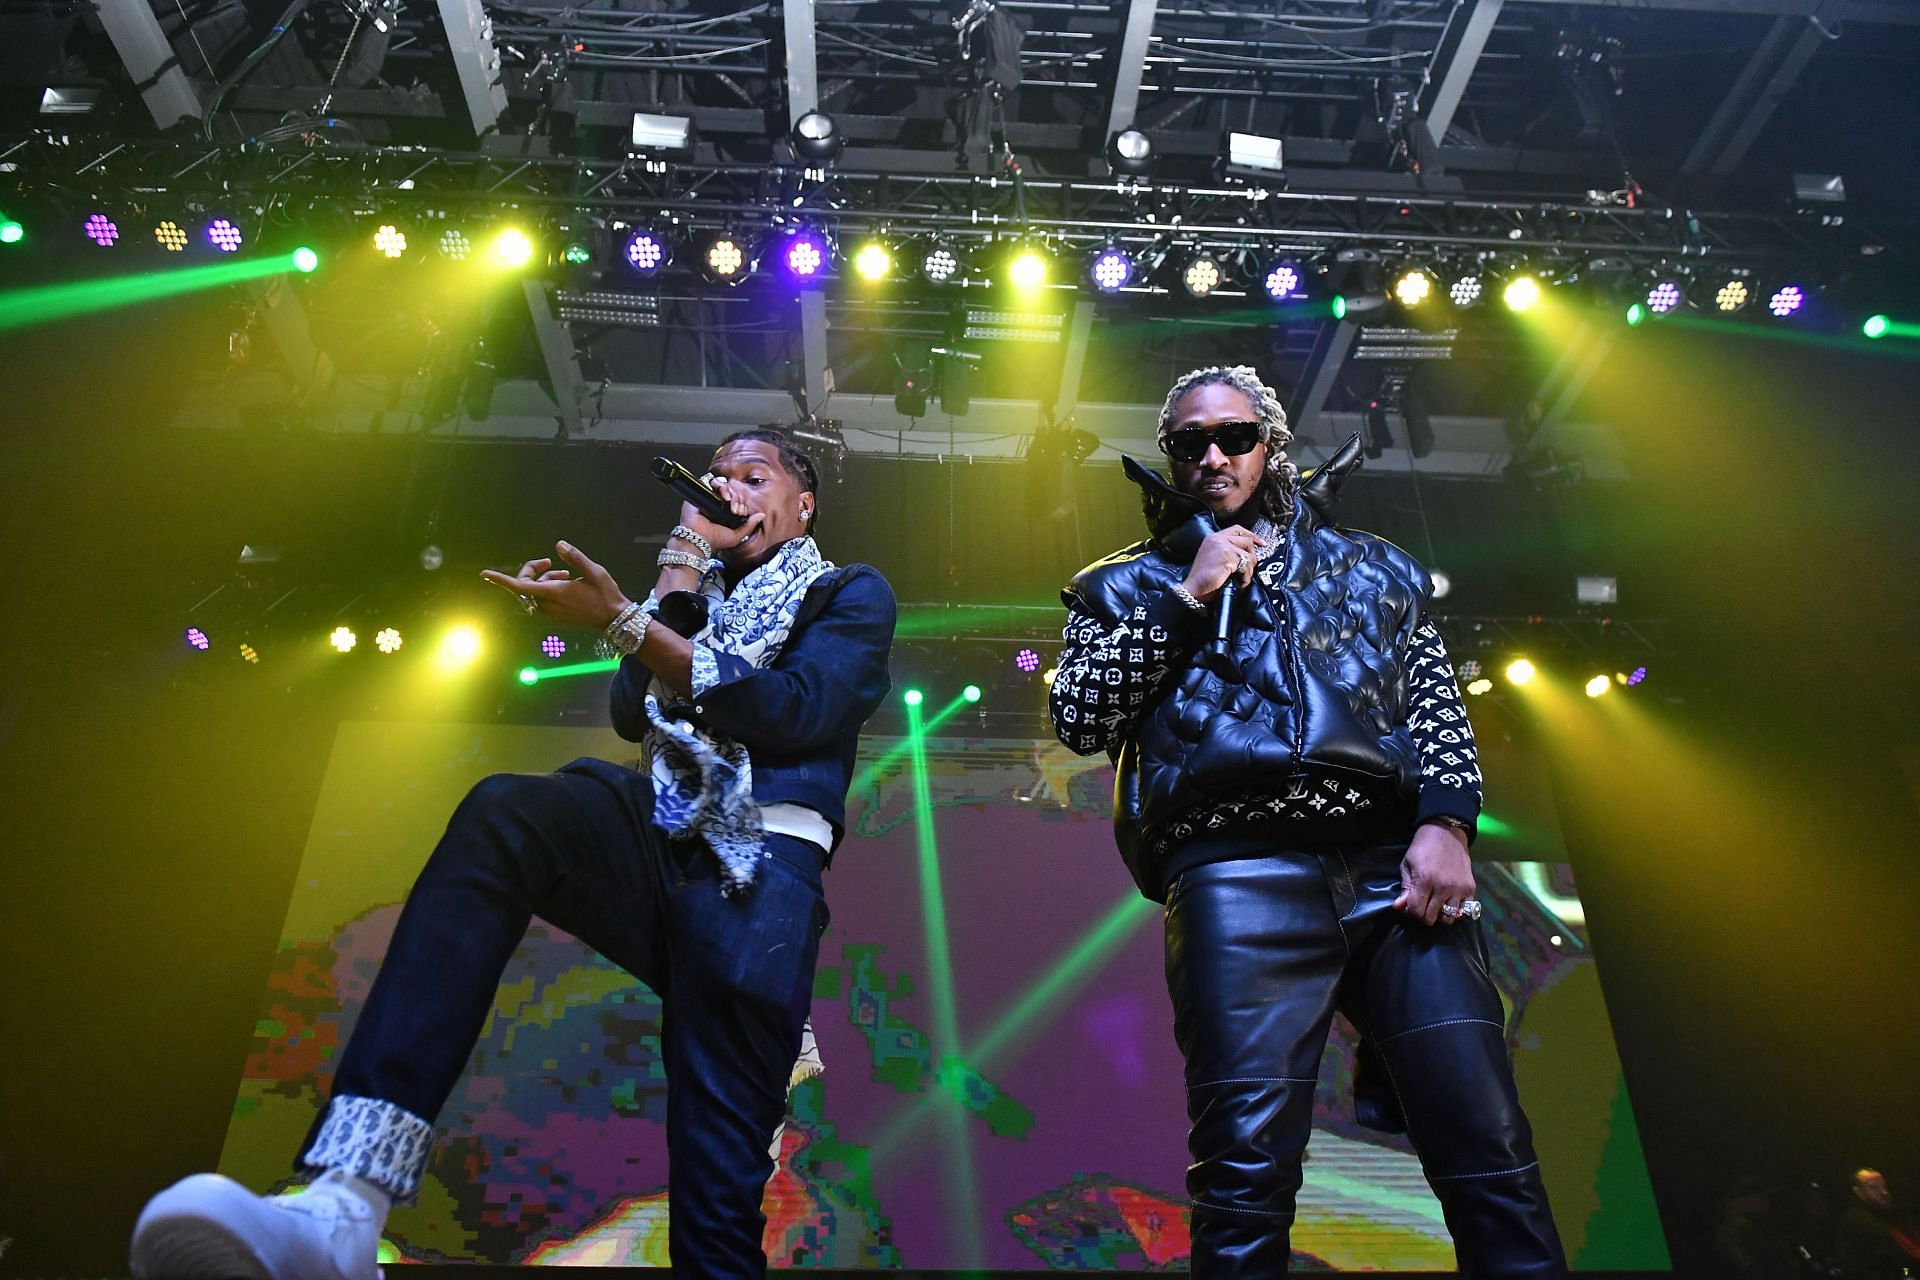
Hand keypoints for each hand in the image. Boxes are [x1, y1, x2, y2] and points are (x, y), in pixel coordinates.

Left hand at [480, 541, 629, 629]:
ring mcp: (552, 615)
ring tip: (564, 573)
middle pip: (526, 587)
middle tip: (547, 561)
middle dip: (532, 571)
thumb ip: (574, 557)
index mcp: (555, 593)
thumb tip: (558, 545)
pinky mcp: (557, 619)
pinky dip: (548, 590)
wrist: (615, 619)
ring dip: (544, 581)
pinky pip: (543, 602)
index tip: (485, 574)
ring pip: (535, 594)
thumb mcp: (594, 571)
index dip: (501, 580)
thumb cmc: (606, 594)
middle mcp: (549, 606)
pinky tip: (566, 584)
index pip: (520, 587)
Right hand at [679, 473, 765, 553]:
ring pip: (726, 486)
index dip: (743, 504)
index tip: (741, 513)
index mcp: (727, 512)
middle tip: (736, 511)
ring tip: (730, 503)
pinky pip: (714, 482)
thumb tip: (761, 515)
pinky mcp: (702, 492)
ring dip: (731, 493)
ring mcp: (711, 497)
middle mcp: (719, 504)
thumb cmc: (714, 539)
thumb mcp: (737, 536)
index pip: (739, 500)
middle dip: (738, 500)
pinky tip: (724, 497)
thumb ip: (749, 526)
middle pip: (734, 492)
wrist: (698, 538)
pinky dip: (722, 487)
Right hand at [1181, 526, 1271, 602]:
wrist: (1194, 589)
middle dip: (1253, 556)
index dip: (1251, 535)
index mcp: (1213, 537)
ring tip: (1242, 579)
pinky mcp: (1228, 559)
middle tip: (1250, 568)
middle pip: (1247, 541)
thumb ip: (1226, 550)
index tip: (1261, 544)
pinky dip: (1246, 578)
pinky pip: (1246, 567)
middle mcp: (1218, 539)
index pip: (1237, 529)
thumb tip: (1246, 553)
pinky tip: (1240, 584)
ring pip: (1249, 555)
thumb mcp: (1212, 557)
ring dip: (1249, 570)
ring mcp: (1223, 548)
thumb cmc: (1202, 578)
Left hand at [1393, 822, 1475, 925]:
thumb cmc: (1422, 847)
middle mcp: (1443, 887)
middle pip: (1431, 918)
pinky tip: (1449, 902)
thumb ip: (1405, 888)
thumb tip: (1399, 907)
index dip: (1409, 912)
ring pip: (1448, 919)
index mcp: (1425, 880)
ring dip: (1440, 915)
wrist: (1446, 833)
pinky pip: (1464, 911)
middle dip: (1423, 916)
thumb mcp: (1407, 864)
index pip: (1416, 911)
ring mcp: (1459, 889)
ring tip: (1436, 905)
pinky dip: (1456, 911)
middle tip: (1422, 906)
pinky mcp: (1470, 888)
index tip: (1409, 906)